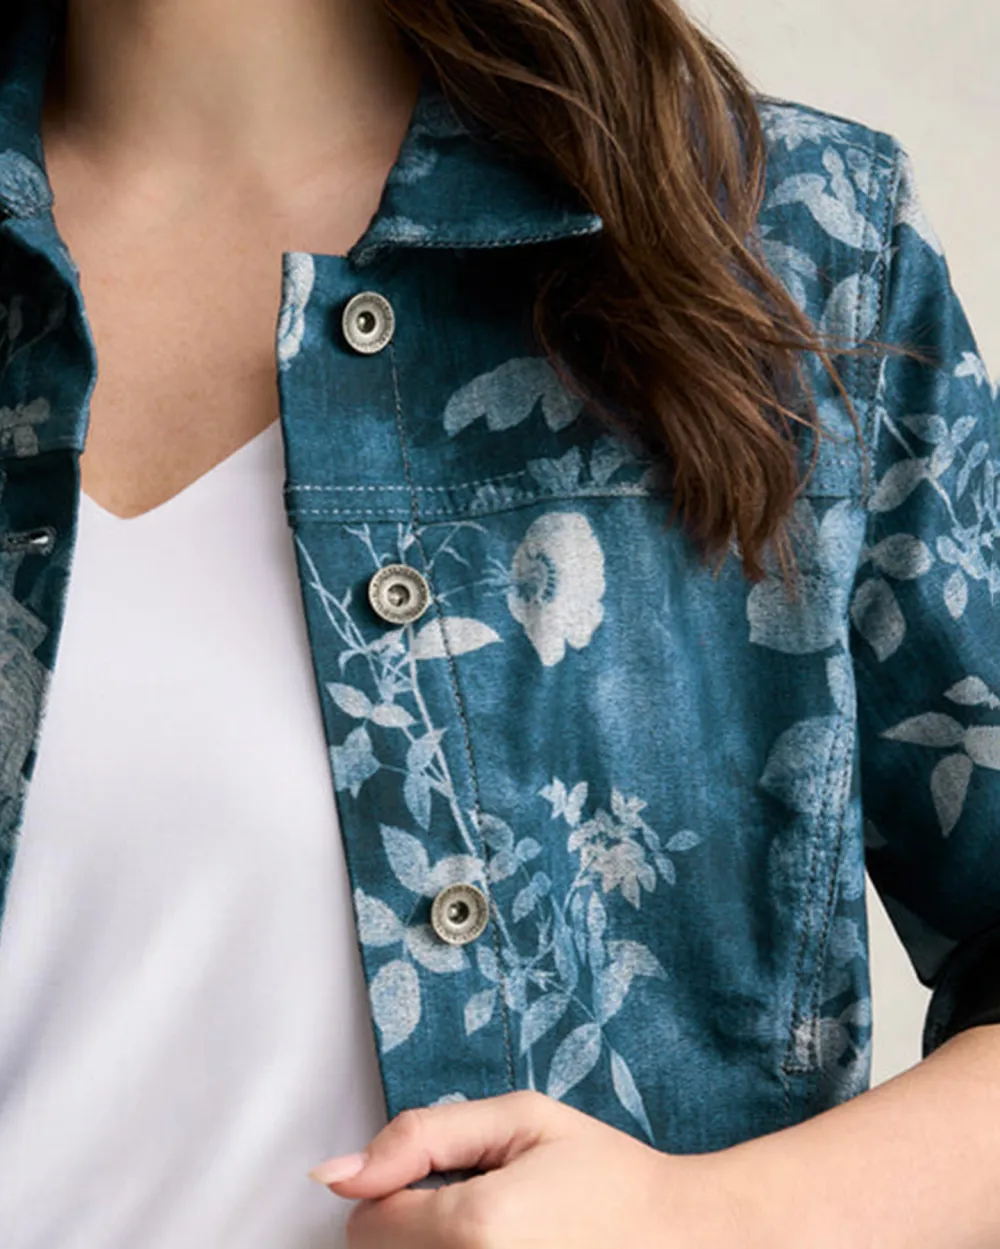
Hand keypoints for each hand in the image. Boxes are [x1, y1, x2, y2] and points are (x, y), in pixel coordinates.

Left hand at [309, 1089, 750, 1247]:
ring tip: (497, 1240)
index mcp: (474, 1228)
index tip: (451, 1182)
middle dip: (414, 1230)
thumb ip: (422, 1136)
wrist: (685, 1240)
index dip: (398, 1191)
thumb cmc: (607, 1176)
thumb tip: (336, 1175)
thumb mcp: (522, 1121)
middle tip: (481, 1212)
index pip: (365, 1223)